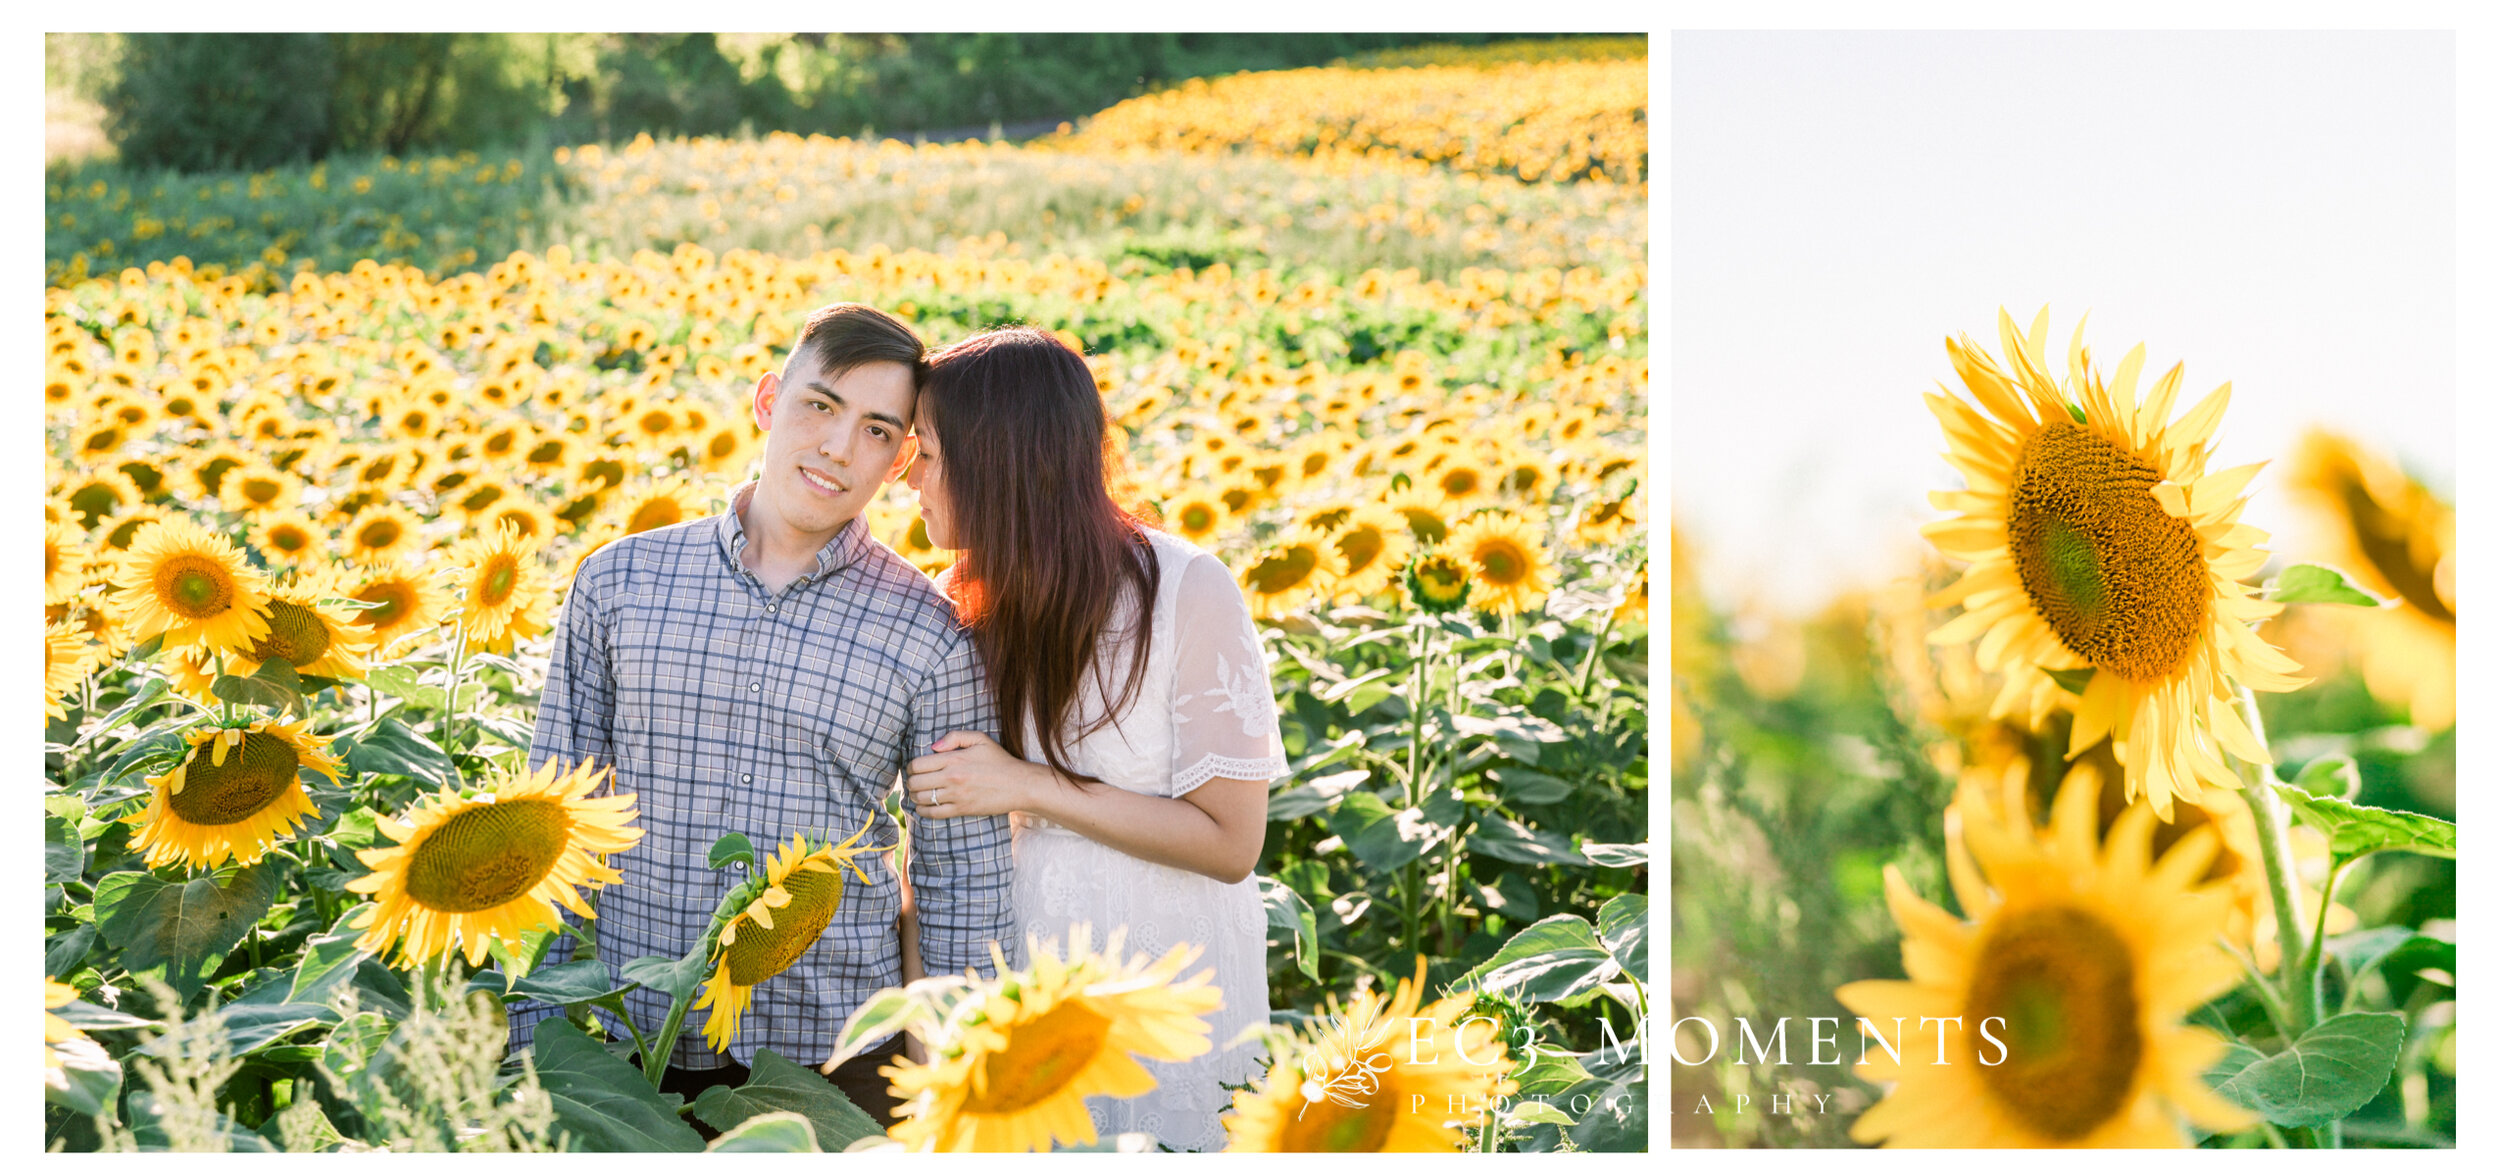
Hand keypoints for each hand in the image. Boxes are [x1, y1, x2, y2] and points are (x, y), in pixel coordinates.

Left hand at [906, 731, 1038, 818]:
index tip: (914, 768)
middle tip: (915, 781)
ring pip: (922, 798)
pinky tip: (923, 807)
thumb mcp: (980, 739)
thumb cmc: (1000, 761)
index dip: (911, 767)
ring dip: (915, 796)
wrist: (1019, 784)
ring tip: (918, 793)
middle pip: (915, 782)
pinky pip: (933, 813)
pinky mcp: (962, 809)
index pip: (917, 764)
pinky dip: (923, 811)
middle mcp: (952, 777)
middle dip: (911, 781)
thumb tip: (933, 747)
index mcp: (954, 759)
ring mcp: (956, 795)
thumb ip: (955, 737)